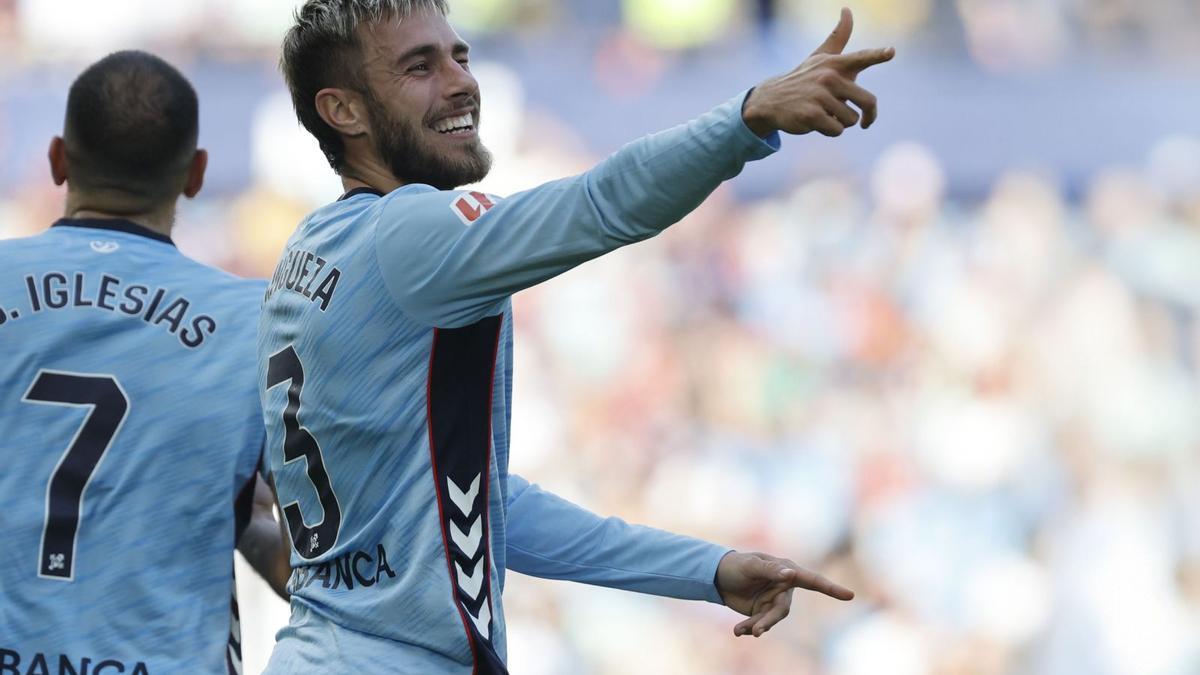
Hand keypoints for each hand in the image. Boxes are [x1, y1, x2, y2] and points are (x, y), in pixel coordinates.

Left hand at [715, 551, 852, 637]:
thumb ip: (770, 570)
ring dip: (757, 626)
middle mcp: (783, 587)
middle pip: (783, 609)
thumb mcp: (751, 565)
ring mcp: (773, 601)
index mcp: (786, 571)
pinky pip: (759, 623)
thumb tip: (791, 573)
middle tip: (756, 630)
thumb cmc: (737, 565)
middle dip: (769, 621)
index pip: (812, 580)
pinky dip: (748, 628)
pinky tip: (737, 631)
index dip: (831, 588)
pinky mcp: (762, 612)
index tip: (850, 595)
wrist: (718, 576)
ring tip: (741, 631)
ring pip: (771, 620)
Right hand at [742, 7, 894, 137]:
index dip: (877, 55)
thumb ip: (838, 36)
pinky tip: (817, 122)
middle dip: (868, 115)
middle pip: (868, 102)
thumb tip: (846, 8)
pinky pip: (836, 130)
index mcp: (835, 63)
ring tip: (826, 114)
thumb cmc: (803, 78)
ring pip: (850, 120)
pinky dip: (830, 130)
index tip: (891, 52)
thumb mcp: (821, 56)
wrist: (771, 100)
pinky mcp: (811, 115)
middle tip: (865, 122)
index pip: (860, 58)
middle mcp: (828, 77)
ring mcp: (819, 96)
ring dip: (842, 123)